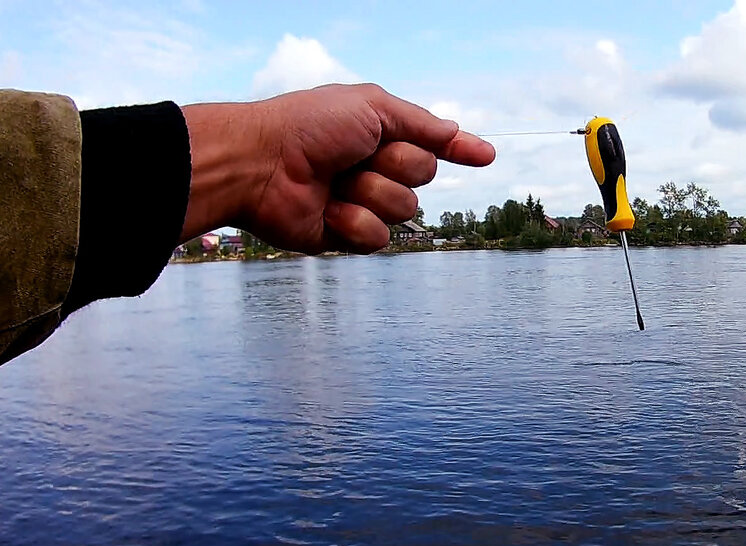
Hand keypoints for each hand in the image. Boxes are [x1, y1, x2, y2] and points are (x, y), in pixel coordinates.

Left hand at [179, 84, 494, 253]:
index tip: (485, 156)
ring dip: (371, 192)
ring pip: (403, 210)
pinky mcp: (345, 236)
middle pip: (422, 177)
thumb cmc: (309, 127)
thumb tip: (457, 132)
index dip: (458, 150)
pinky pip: (378, 238)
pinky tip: (327, 211)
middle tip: (356, 155)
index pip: (429, 144)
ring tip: (335, 182)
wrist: (261, 165)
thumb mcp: (371, 108)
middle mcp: (373, 168)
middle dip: (394, 164)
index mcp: (378, 134)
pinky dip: (354, 223)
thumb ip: (420, 123)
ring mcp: (360, 202)